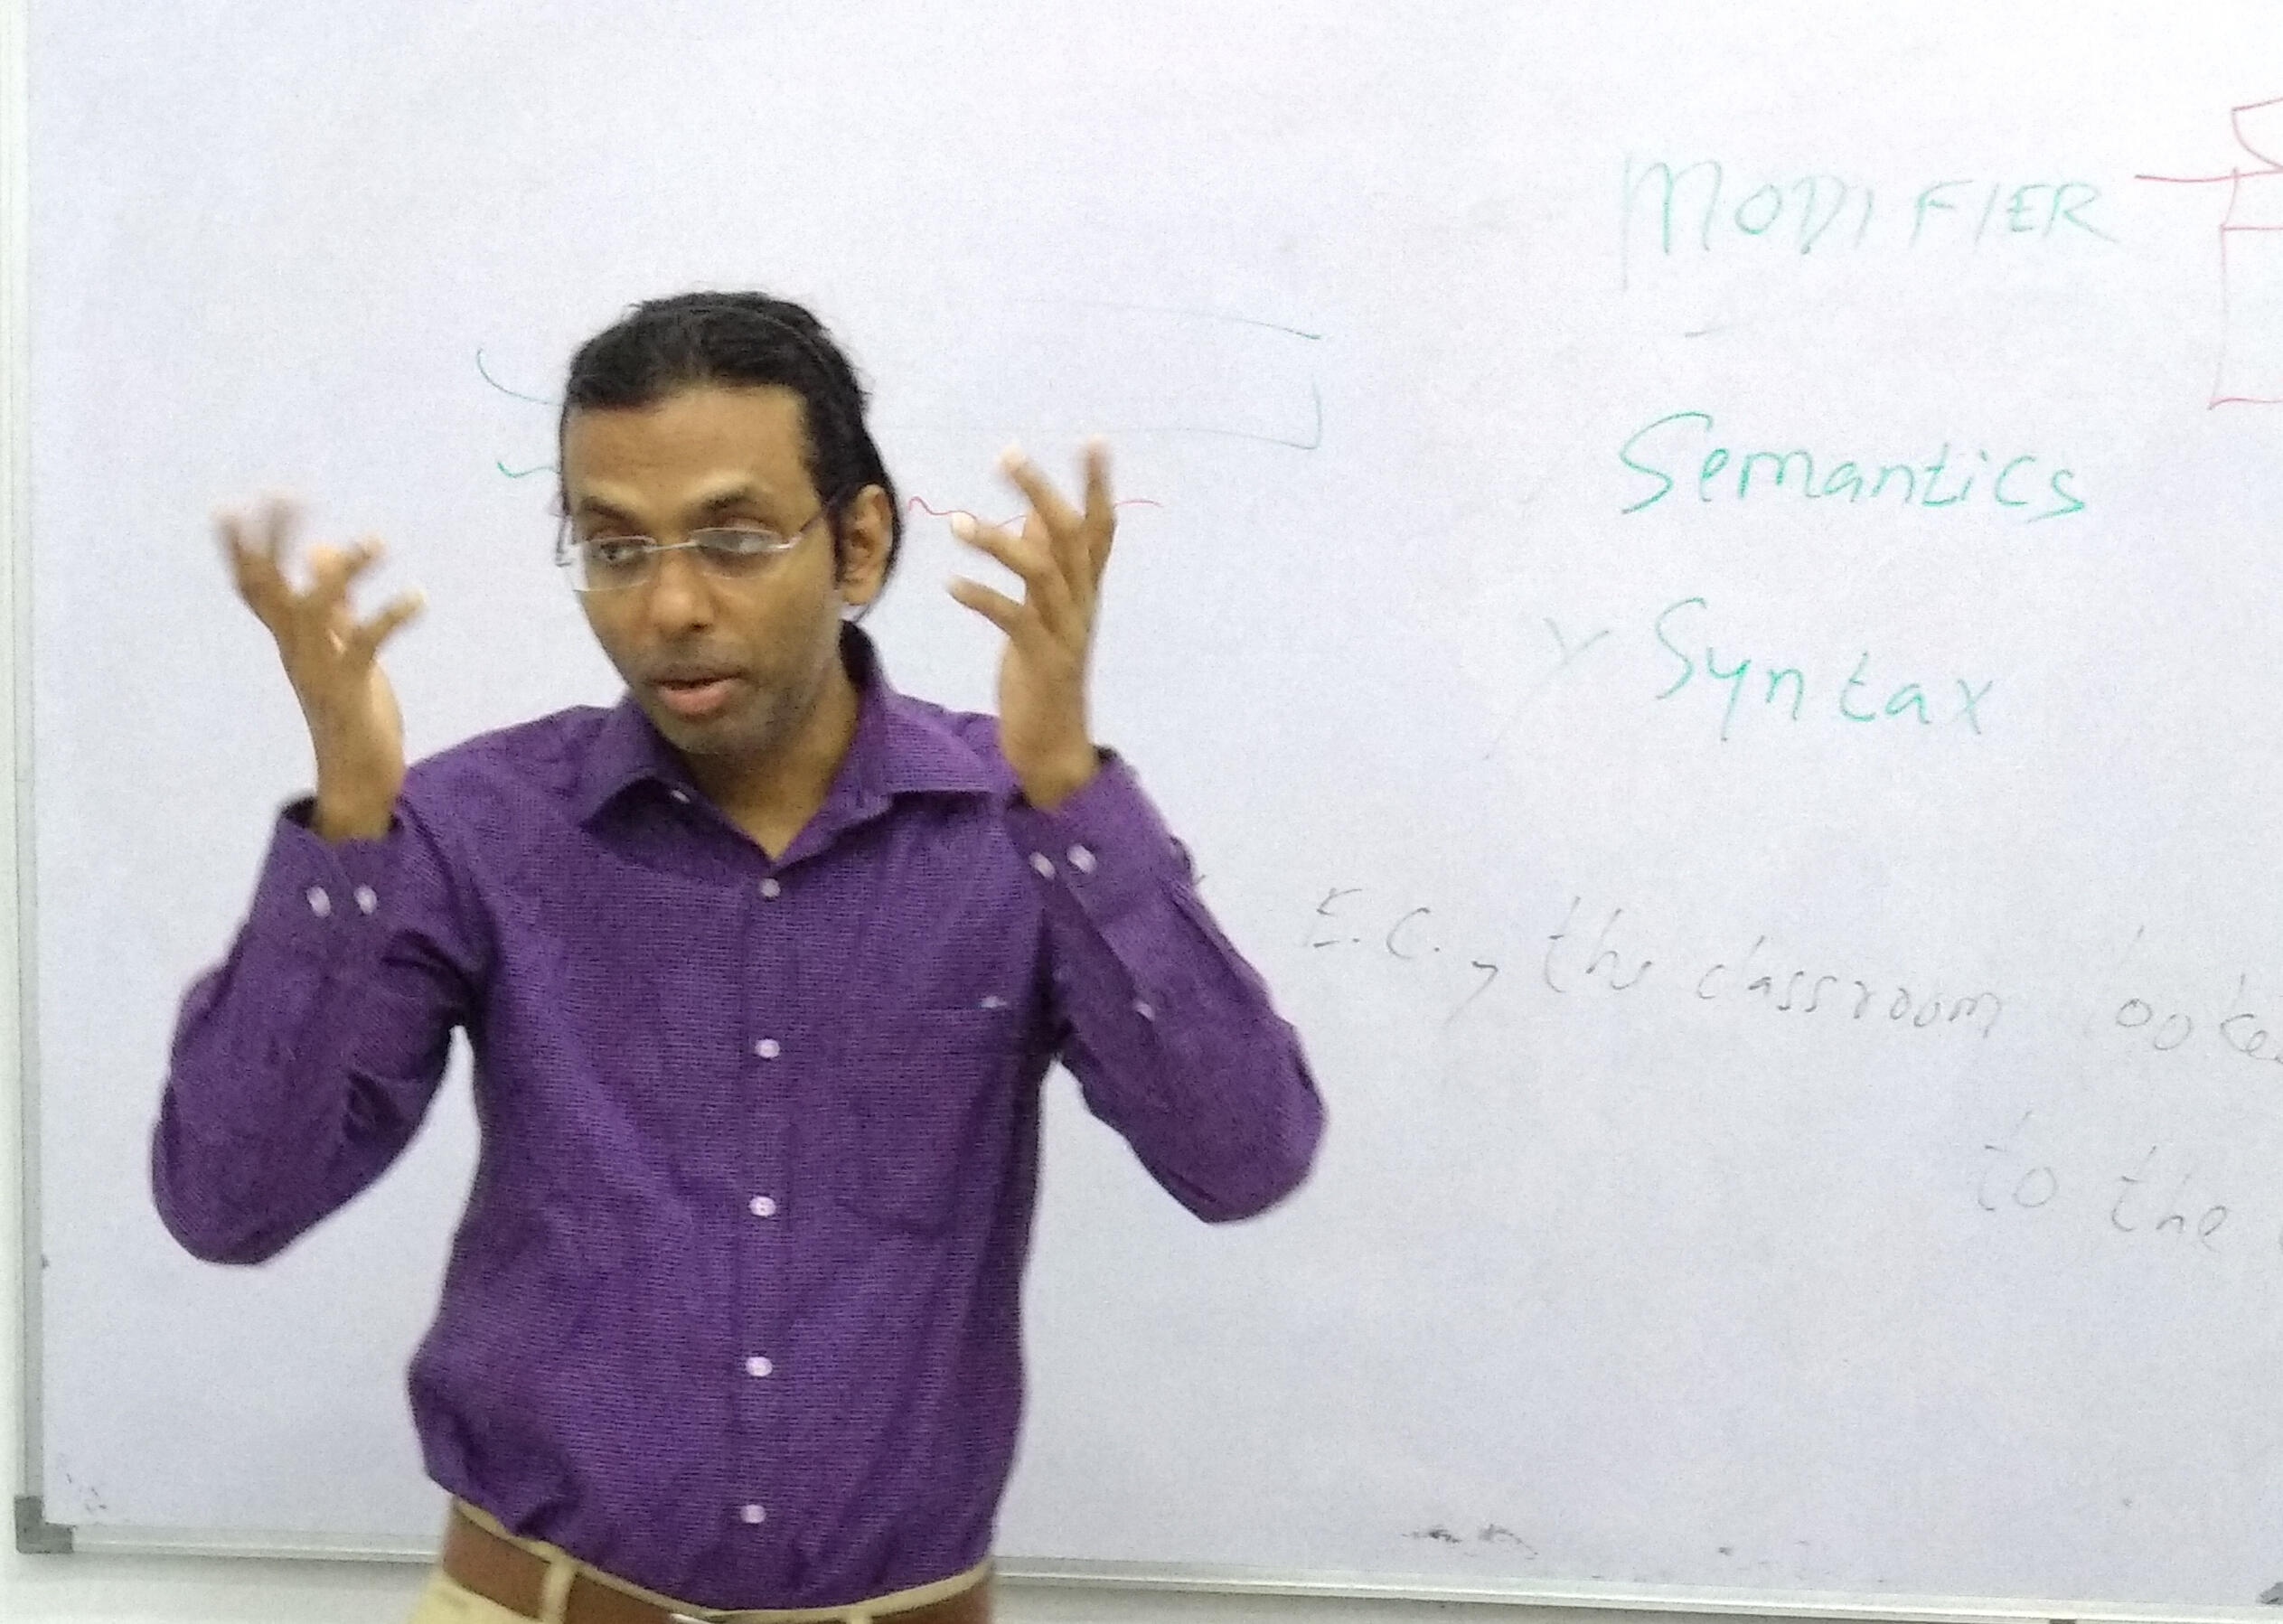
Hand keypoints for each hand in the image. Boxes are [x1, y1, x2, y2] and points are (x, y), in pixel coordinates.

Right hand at [220, 497, 423, 840]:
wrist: (356, 779)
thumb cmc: (351, 713)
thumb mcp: (342, 650)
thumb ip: (334, 605)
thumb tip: (320, 552)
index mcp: (290, 641)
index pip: (254, 586)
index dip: (242, 547)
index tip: (237, 503)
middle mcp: (294, 651)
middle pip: (268, 587)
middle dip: (273, 540)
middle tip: (284, 494)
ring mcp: (318, 670)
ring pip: (314, 609)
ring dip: (343, 571)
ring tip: (377, 540)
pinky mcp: (349, 689)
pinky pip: (364, 645)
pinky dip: (390, 616)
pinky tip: (417, 597)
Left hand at [947, 442, 1113, 810]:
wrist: (1052, 749)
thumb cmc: (1043, 677)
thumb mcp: (1045, 615)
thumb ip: (1046, 566)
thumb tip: (1038, 515)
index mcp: (1084, 594)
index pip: (1100, 529)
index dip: (1098, 486)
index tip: (1094, 440)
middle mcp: (1081, 607)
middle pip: (1071, 537)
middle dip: (1042, 492)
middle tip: (1008, 455)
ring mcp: (1064, 634)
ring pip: (1043, 573)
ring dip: (1001, 542)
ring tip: (959, 524)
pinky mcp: (1041, 662)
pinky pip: (1014, 620)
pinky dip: (984, 597)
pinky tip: (953, 584)